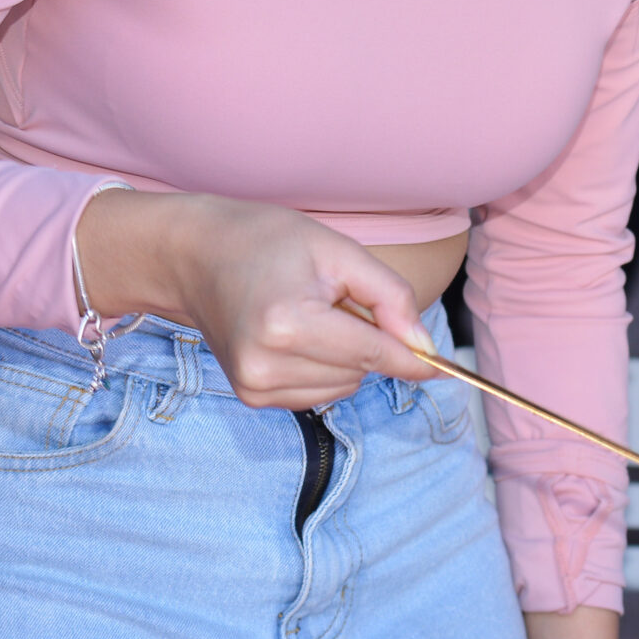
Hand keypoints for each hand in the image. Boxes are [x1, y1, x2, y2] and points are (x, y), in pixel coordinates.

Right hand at [79, 192, 434, 407]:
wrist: (195, 255)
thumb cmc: (267, 241)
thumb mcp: (337, 250)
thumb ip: (389, 297)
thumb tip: (423, 348)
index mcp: (288, 324)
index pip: (373, 353)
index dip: (413, 356)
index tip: (443, 365)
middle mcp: (266, 364)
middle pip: (362, 372)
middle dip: (367, 341)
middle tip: (333, 299)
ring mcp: (254, 386)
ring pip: (344, 387)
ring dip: (344, 357)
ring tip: (308, 314)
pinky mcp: (251, 397)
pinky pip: (318, 393)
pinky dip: (322, 368)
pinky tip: (295, 336)